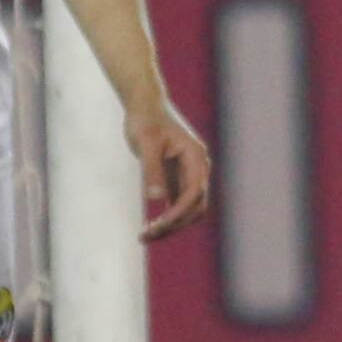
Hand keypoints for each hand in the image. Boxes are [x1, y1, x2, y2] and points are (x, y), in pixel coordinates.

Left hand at [124, 99, 211, 242]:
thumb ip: (151, 170)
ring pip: (189, 209)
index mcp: (196, 158)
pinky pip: (178, 204)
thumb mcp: (146, 143)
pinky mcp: (177, 178)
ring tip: (144, 236)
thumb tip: (154, 199)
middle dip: (175, 224)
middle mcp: (197, 168)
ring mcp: (189, 174)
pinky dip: (166, 218)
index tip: (158, 225)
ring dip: (171, 225)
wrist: (146, 106)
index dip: (179, 212)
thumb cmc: (146, 120)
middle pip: (196, 206)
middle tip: (145, 236)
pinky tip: (148, 227)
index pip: (194, 192)